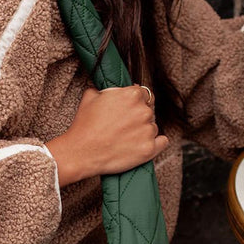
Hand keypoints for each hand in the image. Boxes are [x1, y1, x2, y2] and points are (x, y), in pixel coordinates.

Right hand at [45, 85, 168, 185]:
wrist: (81, 153)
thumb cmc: (84, 125)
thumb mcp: (91, 96)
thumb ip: (107, 90)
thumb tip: (112, 91)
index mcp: (133, 94)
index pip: (144, 94)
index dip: (136, 102)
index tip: (129, 110)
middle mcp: (144, 111)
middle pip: (149, 111)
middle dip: (138, 117)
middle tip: (124, 126)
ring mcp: (148, 131)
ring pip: (153, 127)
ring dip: (143, 131)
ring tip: (125, 138)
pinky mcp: (149, 149)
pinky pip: (162, 142)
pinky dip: (156, 143)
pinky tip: (144, 144)